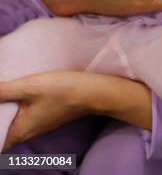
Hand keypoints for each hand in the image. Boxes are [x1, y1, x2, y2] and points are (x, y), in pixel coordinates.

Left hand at [0, 70, 152, 149]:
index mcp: (19, 131)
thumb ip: (4, 90)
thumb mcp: (29, 87)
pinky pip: (26, 116)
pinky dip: (20, 108)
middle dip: (0, 116)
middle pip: (3, 130)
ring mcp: (39, 125)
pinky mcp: (47, 116)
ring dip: (8, 111)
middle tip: (2, 97)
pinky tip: (22, 93)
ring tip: (7, 93)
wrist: (93, 92)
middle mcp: (27, 133)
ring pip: (15, 122)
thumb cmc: (62, 91)